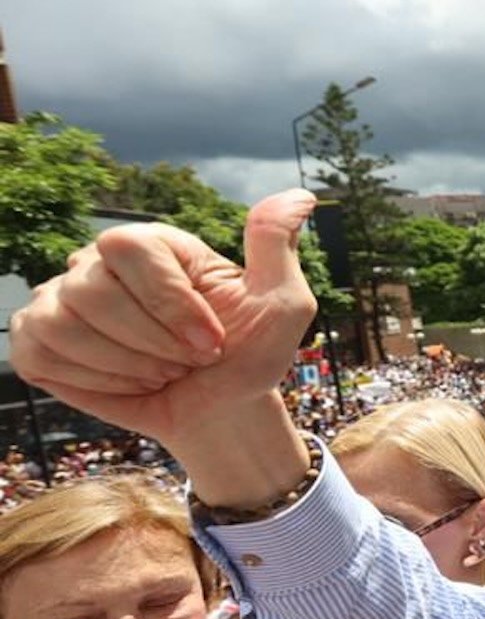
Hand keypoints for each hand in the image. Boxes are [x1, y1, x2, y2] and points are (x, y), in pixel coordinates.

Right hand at [8, 191, 318, 446]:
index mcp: (152, 243)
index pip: (128, 250)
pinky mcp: (38, 338)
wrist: (221, 411)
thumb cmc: (250, 355)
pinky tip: (126, 383)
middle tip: (187, 362)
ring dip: (127, 368)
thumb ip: (277, 247)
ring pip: (63, 326)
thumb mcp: (282, 305)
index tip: (212, 343)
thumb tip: (301, 196)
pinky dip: (94, 382)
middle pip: (92, 292)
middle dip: (153, 345)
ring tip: (161, 372)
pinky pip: (41, 355)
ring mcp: (60, 297)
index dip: (170, 306)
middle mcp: (97, 261)